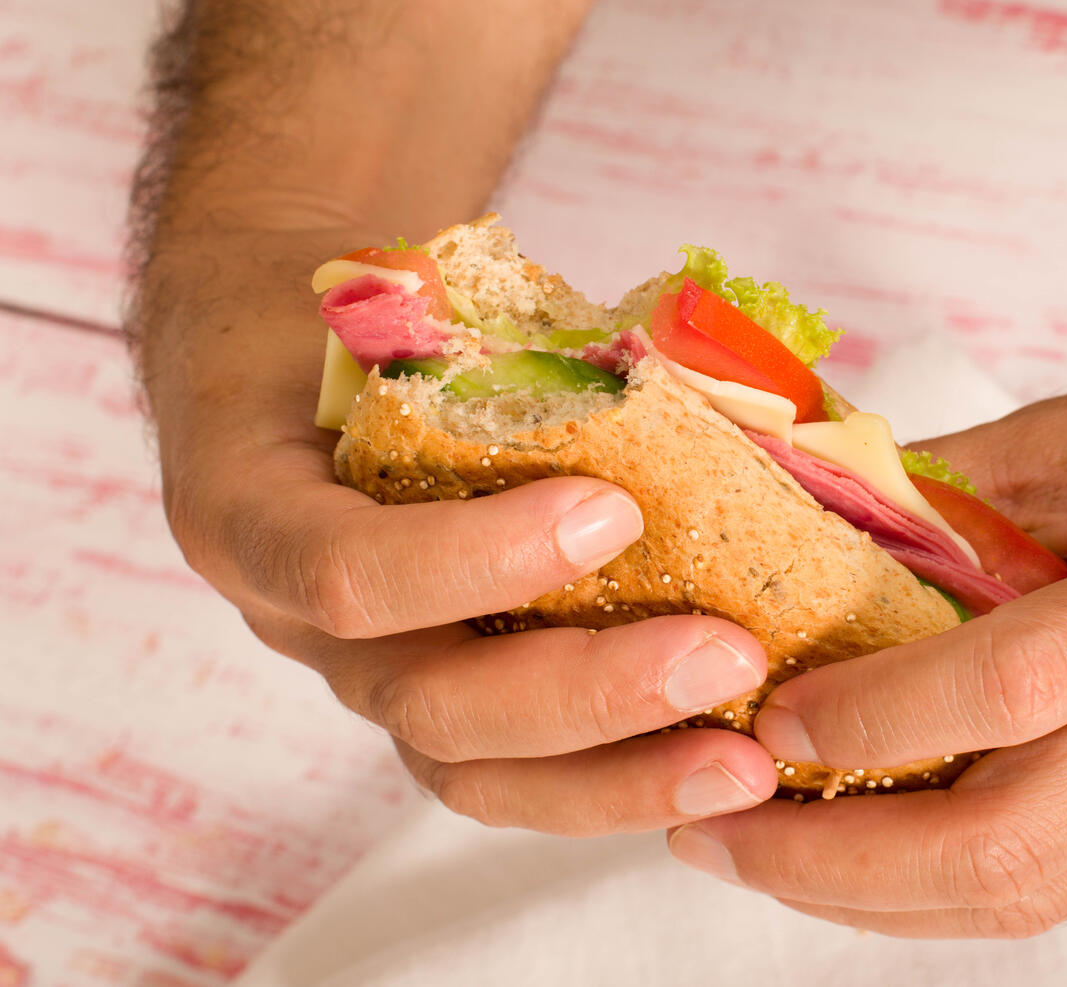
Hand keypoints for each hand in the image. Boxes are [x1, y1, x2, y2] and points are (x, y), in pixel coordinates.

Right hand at [140, 230, 776, 835]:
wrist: (270, 352)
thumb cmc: (330, 310)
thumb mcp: (372, 294)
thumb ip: (490, 335)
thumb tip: (701, 360)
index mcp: (252, 509)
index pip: (344, 571)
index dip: (476, 561)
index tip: (613, 511)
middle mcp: (297, 621)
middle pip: (427, 706)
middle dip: (586, 694)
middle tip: (726, 657)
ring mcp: (365, 674)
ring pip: (471, 772)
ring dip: (616, 778)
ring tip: (742, 765)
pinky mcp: (431, 698)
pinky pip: (512, 771)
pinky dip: (614, 777)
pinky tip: (712, 761)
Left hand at [666, 322, 1066, 935]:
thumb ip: (937, 495)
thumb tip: (797, 535)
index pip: (1007, 692)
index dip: (871, 718)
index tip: (766, 720)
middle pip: (1004, 846)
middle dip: (834, 863)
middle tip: (713, 834)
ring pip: (1025, 896)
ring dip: (872, 895)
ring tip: (760, 856)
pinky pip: (1061, 886)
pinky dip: (945, 886)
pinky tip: (865, 855)